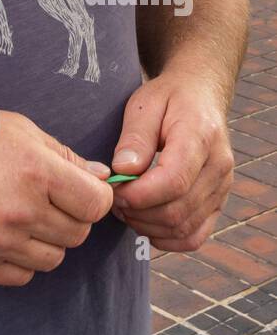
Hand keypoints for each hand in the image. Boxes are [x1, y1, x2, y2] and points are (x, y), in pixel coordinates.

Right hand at [0, 108, 113, 285]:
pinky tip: (4, 232)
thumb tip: (103, 178)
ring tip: (21, 214)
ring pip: (54, 258)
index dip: (94, 197)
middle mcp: (20, 208)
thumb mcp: (18, 129)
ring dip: (46, 239)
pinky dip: (21, 259)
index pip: (96, 204)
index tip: (81, 191)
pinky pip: (23, 275)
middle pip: (78, 233)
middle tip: (45, 198)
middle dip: (69, 216)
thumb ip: (64, 156)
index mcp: (35, 170)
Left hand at [109, 73, 233, 251]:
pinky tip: (145, 223)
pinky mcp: (218, 202)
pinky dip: (166, 238)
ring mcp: (222, 187)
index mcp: (201, 136)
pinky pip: (195, 236)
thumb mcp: (145, 104)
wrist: (201, 95)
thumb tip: (123, 171)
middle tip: (113, 200)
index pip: (174, 181)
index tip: (113, 189)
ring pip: (185, 228)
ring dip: (148, 227)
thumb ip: (134, 138)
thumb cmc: (169, 97)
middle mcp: (219, 166)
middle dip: (138, 213)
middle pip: (178, 210)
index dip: (139, 194)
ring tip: (125, 208)